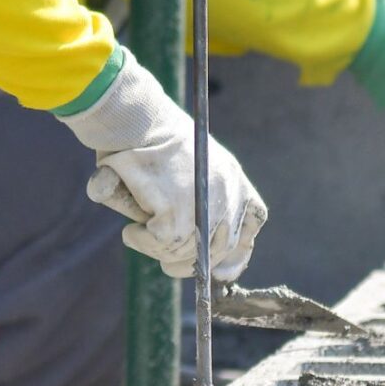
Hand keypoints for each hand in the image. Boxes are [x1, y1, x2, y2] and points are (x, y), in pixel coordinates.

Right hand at [58, 50, 267, 281]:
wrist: (131, 116)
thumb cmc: (146, 136)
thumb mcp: (183, 163)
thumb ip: (194, 199)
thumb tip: (193, 250)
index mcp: (233, 176)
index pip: (253, 220)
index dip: (239, 249)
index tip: (220, 269)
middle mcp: (228, 191)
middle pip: (220, 246)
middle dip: (191, 263)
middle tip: (166, 262)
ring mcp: (205, 204)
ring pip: (188, 252)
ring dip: (160, 250)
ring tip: (138, 233)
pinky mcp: (177, 213)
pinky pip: (162, 245)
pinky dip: (143, 242)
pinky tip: (132, 231)